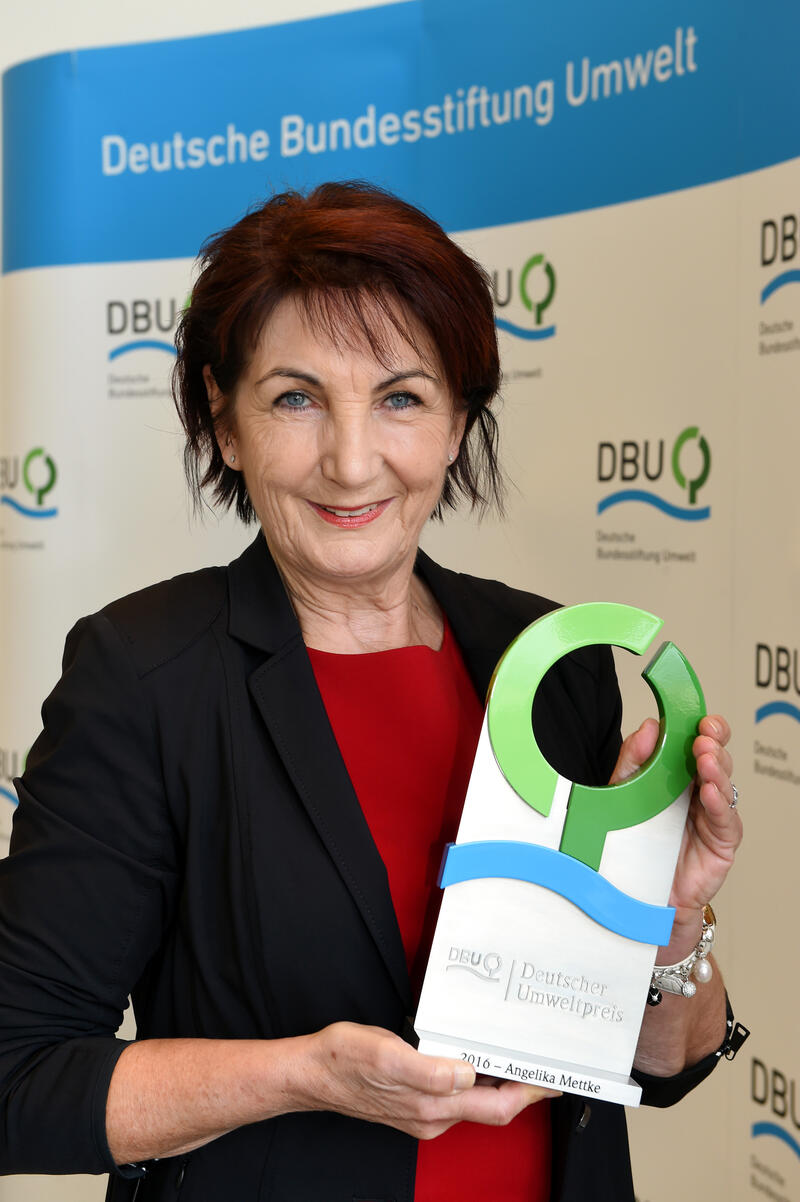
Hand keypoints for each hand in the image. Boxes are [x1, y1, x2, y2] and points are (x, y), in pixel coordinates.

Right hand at [301, 1022, 556, 1138]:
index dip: (531, 1092)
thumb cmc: (344, 1060)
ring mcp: (425, 1111)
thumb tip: (465, 1074)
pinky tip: (478, 1056)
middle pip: (494, 1106)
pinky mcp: (416, 1102)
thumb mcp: (385, 1055)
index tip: (556, 1079)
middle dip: (524, 1086)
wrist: (312, 1072)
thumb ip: (427, 1070)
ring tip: (520, 1056)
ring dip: (501, 1080)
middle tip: (546, 1062)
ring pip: (477, 1100)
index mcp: (433, 1106)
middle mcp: (434, 1115)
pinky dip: (477, 1076)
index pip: (498, 1106)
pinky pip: (459, 1094)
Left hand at [610, 713, 741, 923]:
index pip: (697, 742)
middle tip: (703, 736)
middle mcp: (698, 790)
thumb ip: (635, 759)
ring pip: (723, 783)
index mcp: (677, 774)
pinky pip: (725, 818)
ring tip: (705, 757)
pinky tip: (710, 792)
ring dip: (716, 768)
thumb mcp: (624, 792)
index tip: (698, 717)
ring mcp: (712, 814)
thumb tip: (650, 726)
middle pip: (716, 758)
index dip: (703, 727)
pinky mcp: (721, 841)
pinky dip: (718, 802)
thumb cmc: (634, 842)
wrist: (638, 893)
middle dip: (712, 743)